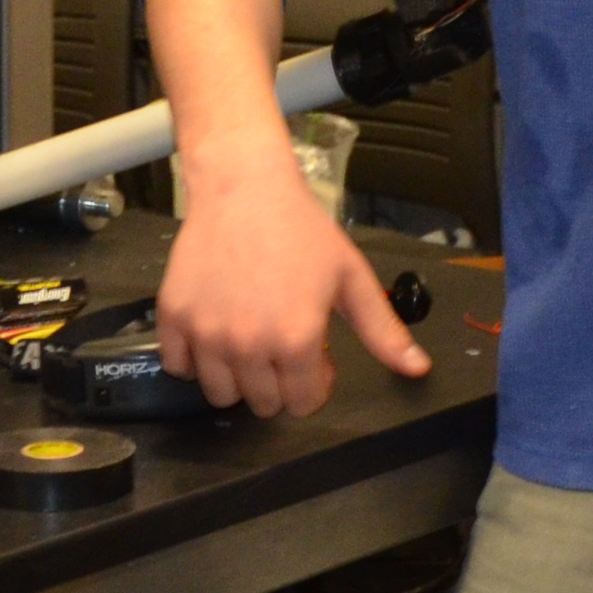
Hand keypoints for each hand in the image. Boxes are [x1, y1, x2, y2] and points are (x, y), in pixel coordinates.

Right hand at [157, 147, 427, 416]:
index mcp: (296, 340)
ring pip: (221, 395)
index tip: (315, 357)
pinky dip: (195, 359)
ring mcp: (206, 333)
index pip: (303, 404)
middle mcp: (248, 345)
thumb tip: (418, 368)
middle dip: (279, 383)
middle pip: (264, 405)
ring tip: (250, 339)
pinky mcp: (175, 318)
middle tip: (283, 342)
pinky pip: (179, 368)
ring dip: (238, 377)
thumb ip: (383, 331)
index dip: (315, 384)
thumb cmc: (300, 229)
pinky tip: (216, 331)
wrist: (244, 187)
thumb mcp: (352, 278)